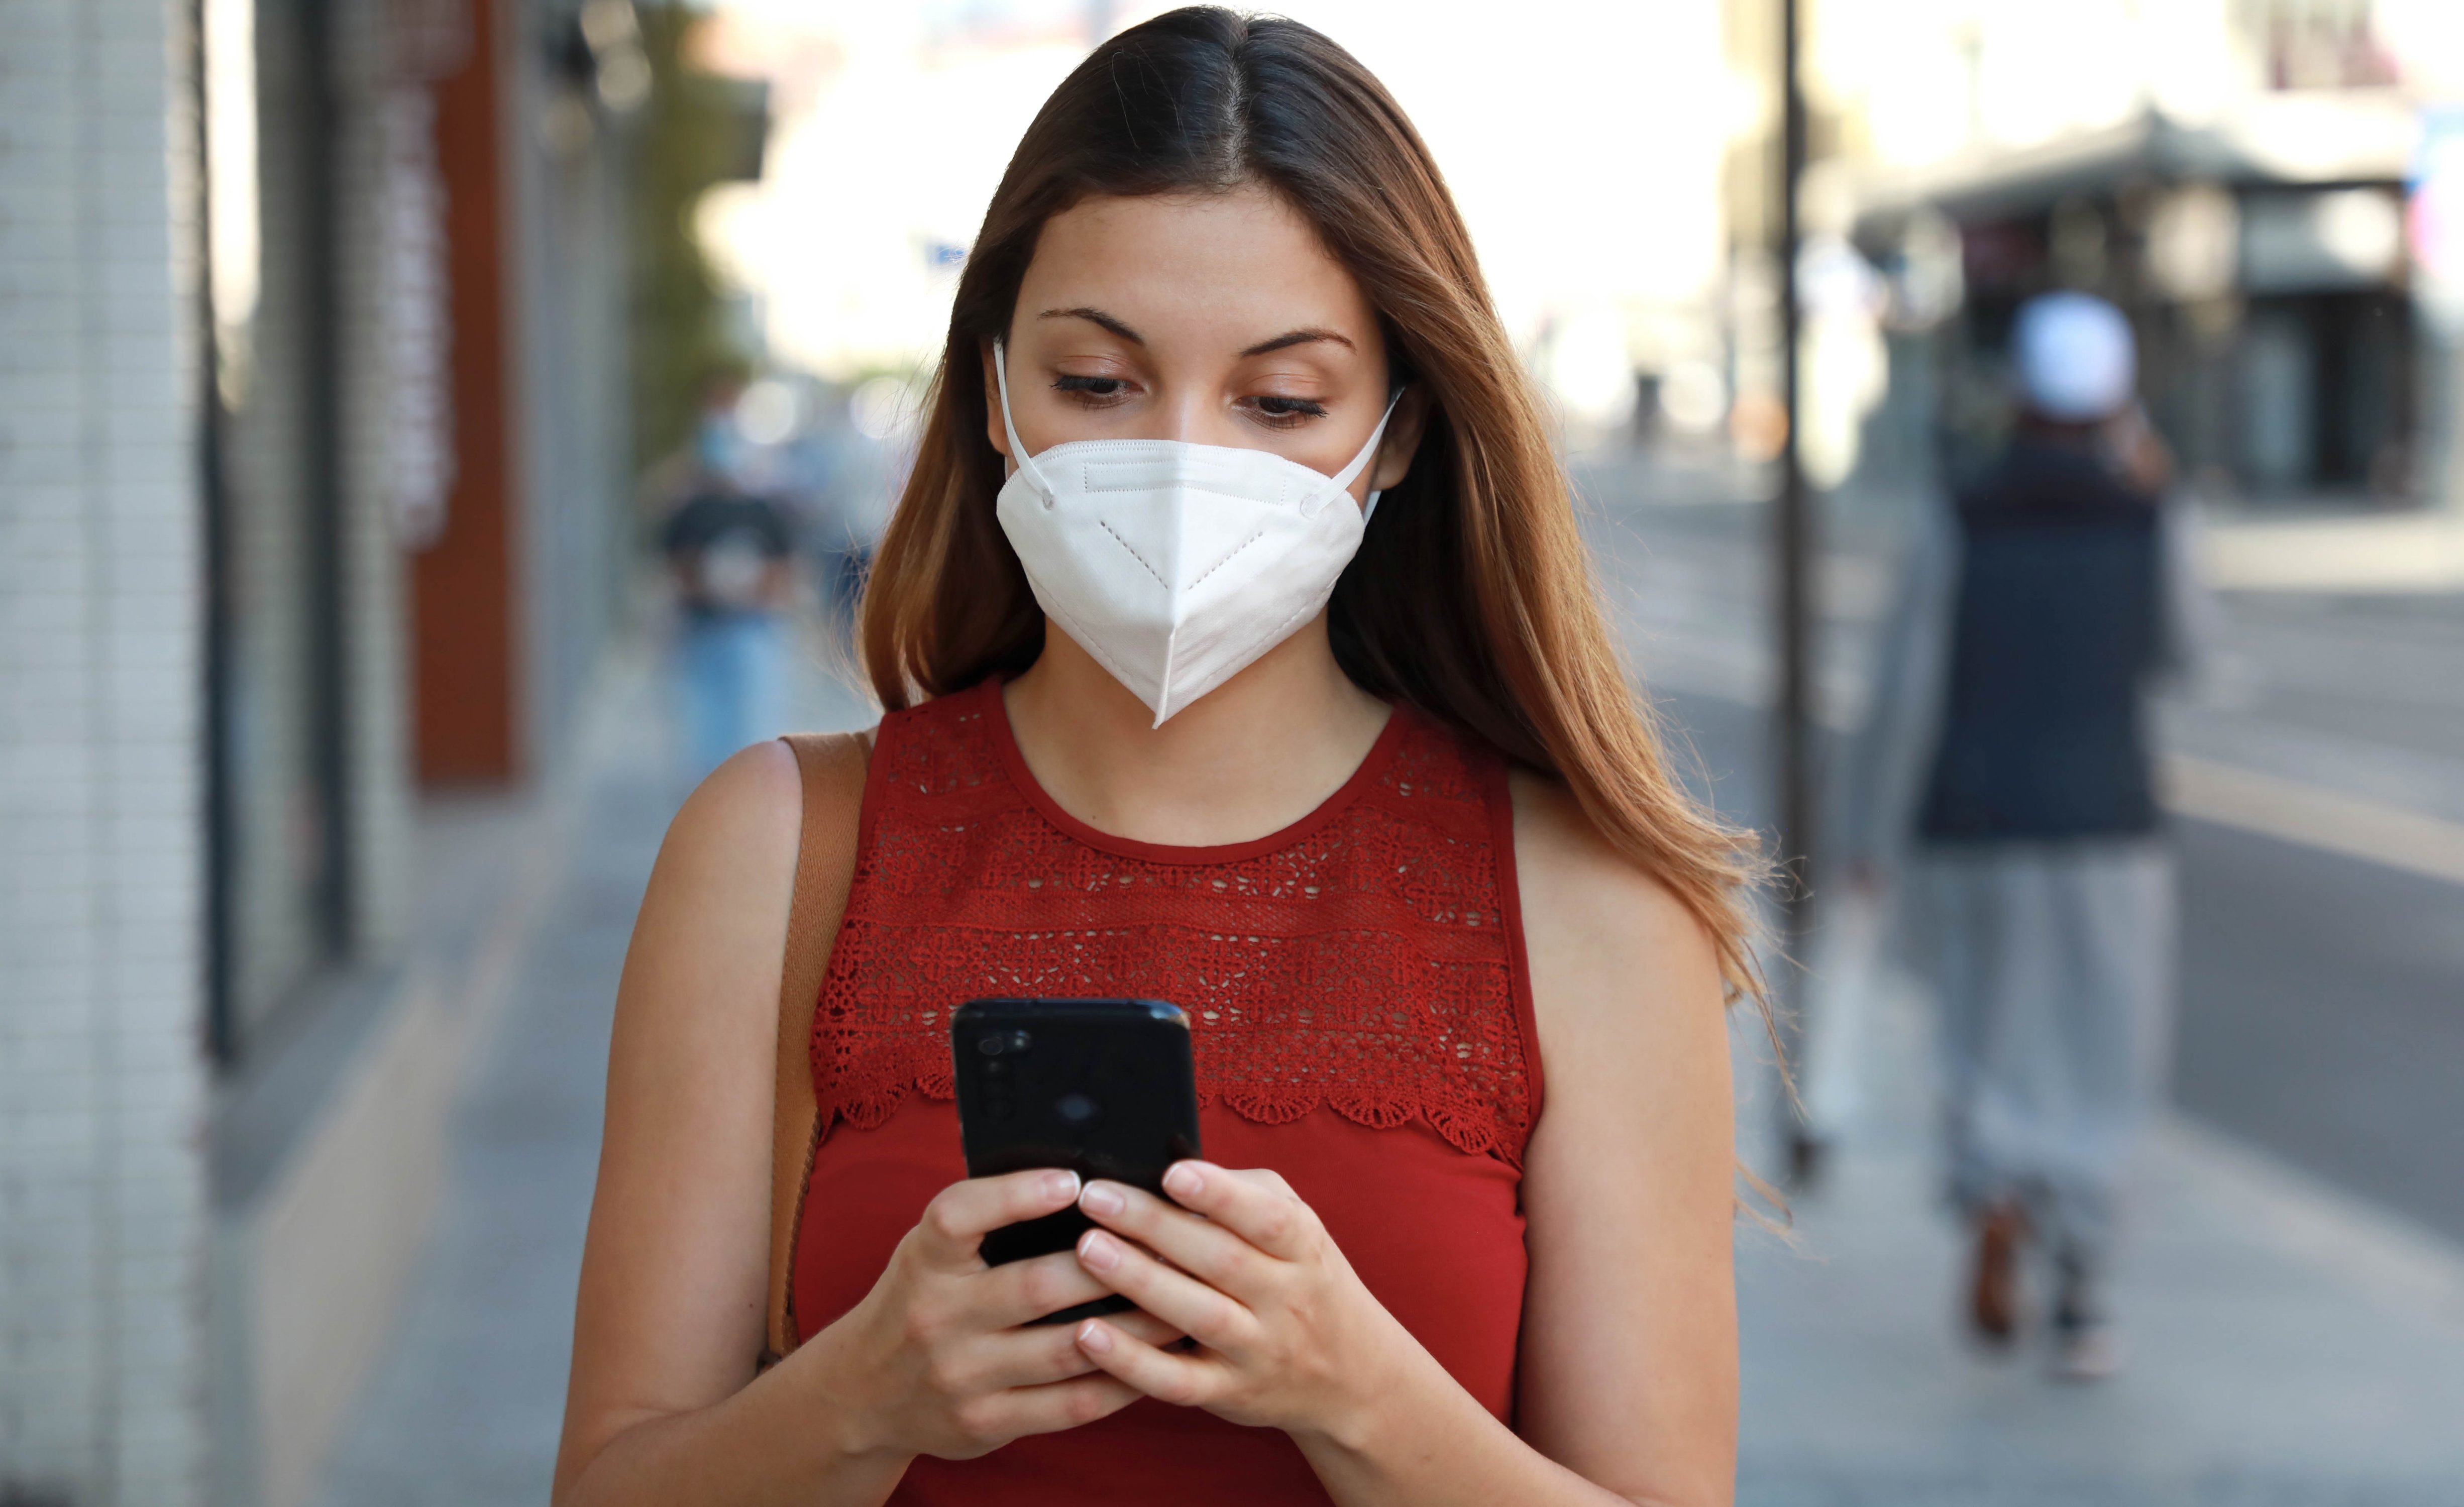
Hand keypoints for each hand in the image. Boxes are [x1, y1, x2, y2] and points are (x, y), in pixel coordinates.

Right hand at [805, 1168, 1181, 1462]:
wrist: (864, 1391)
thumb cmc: (921, 1299)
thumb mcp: (930, 1252)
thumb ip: (986, 1223)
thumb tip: (1080, 1183)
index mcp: (924, 1259)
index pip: (960, 1216)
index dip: (1015, 1196)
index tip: (1073, 1180)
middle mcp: (937, 1316)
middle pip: (1036, 1286)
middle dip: (1111, 1266)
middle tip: (1169, 1245)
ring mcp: (962, 1375)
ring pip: (1067, 1349)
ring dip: (1134, 1327)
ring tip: (1182, 1303)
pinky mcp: (985, 1422)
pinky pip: (1068, 1404)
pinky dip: (1118, 1382)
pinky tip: (1153, 1361)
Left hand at [1066, 1162, 1430, 1446]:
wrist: (1353, 1375)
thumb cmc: (1305, 1279)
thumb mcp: (1300, 1228)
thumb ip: (1245, 1194)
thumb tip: (1174, 1166)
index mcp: (1303, 1248)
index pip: (1267, 1218)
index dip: (1221, 1194)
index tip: (1172, 1173)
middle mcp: (1285, 1299)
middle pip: (1221, 1260)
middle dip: (1155, 1225)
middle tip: (1095, 1197)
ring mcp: (1258, 1350)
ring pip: (1199, 1316)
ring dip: (1140, 1282)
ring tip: (1089, 1249)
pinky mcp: (1229, 1393)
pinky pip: (1177, 1381)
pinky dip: (1132, 1361)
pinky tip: (1089, 1334)